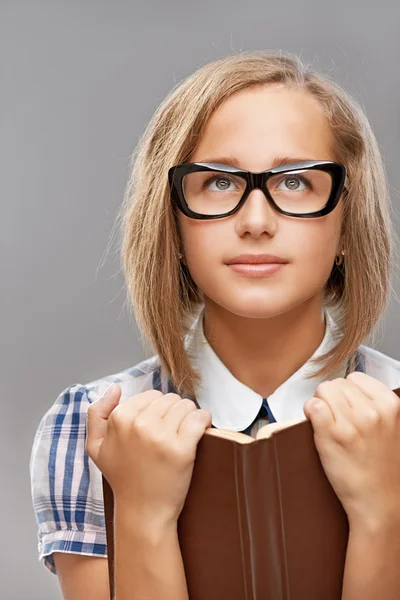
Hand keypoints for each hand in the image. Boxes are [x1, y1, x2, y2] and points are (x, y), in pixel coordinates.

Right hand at [86, 384, 211, 526]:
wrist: (142, 512)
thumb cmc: (122, 478)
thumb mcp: (97, 447)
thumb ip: (97, 414)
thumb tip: (114, 387)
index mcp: (119, 419)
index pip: (151, 396)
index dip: (157, 410)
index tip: (157, 427)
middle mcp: (138, 424)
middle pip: (170, 399)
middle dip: (173, 412)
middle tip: (171, 434)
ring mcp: (160, 436)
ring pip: (186, 405)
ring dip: (189, 417)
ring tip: (183, 435)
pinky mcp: (181, 448)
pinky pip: (200, 417)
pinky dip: (204, 421)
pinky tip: (200, 431)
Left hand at [303, 372, 399, 528]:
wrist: (380, 503)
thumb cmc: (384, 468)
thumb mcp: (393, 427)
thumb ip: (377, 405)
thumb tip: (351, 388)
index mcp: (390, 405)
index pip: (355, 378)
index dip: (348, 392)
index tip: (348, 407)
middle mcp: (372, 411)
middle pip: (336, 384)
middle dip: (333, 399)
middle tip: (337, 419)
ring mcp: (350, 423)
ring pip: (322, 391)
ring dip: (321, 404)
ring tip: (328, 423)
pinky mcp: (330, 435)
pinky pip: (312, 405)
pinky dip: (310, 412)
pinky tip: (317, 425)